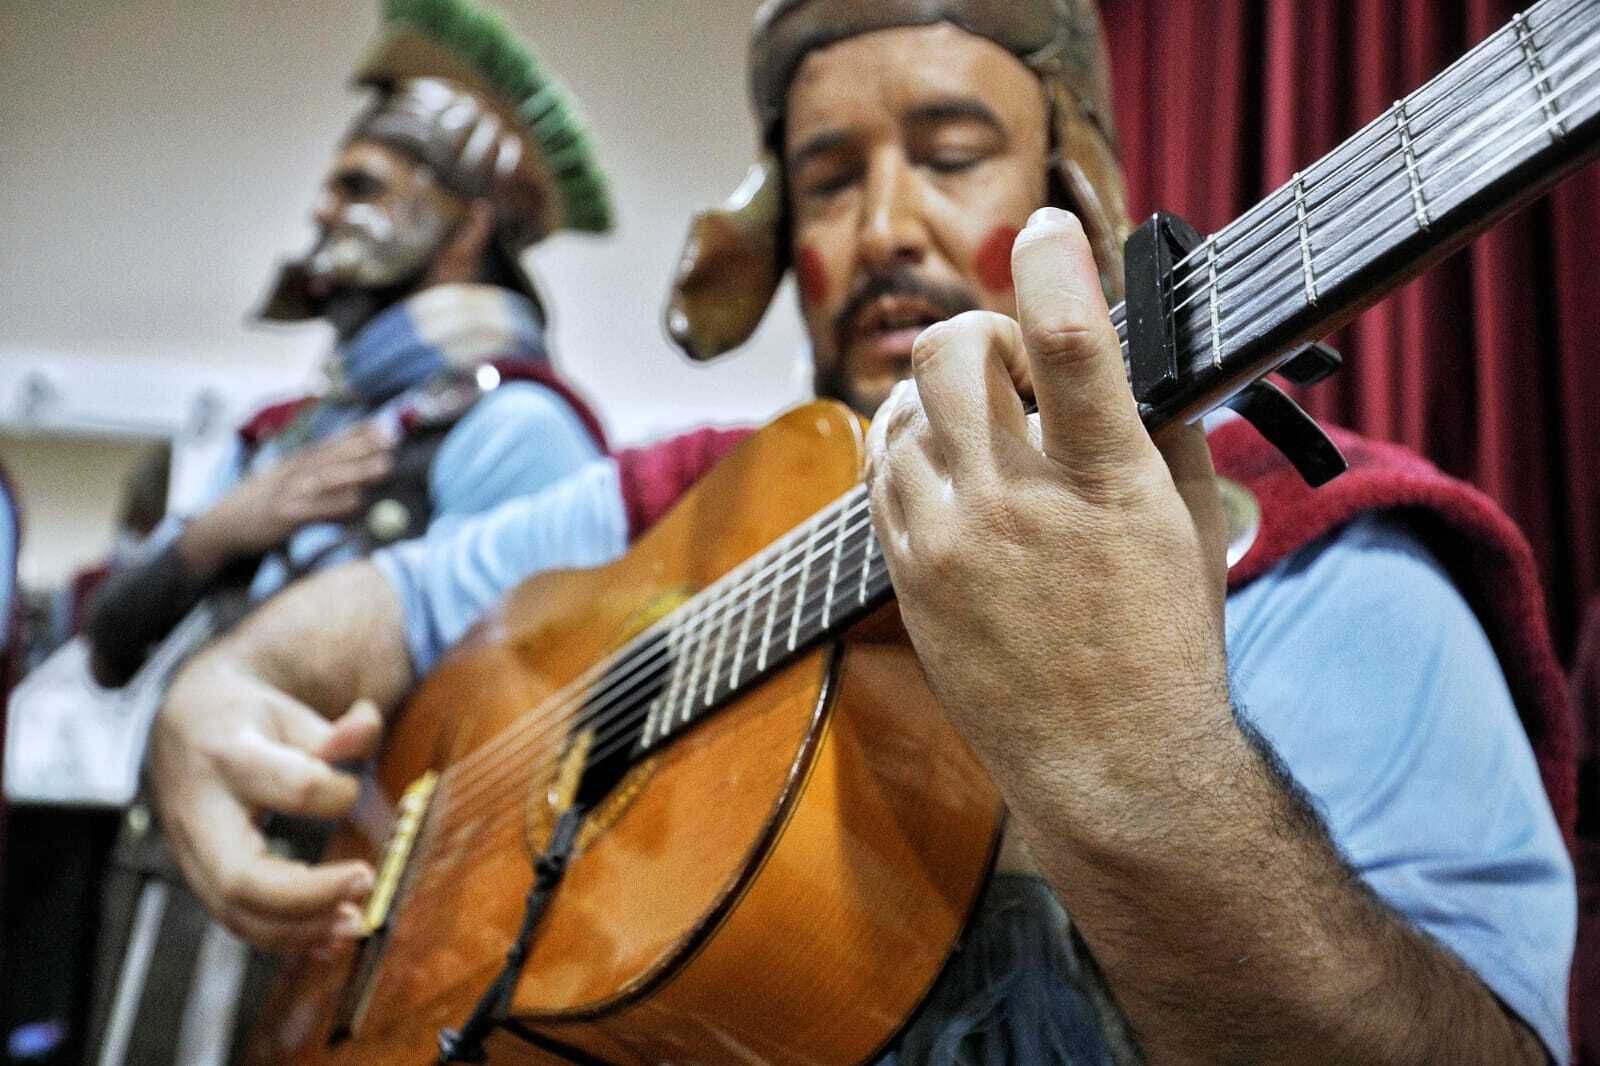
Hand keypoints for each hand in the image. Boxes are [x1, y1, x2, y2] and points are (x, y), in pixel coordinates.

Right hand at [150, 653, 382, 952]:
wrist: (180, 725)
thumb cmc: (246, 718)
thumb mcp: (289, 710)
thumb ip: (335, 730)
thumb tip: (365, 730)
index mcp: (229, 755)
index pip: (294, 786)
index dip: (339, 793)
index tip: (357, 791)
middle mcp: (202, 812)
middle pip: (242, 878)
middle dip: (309, 895)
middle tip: (364, 882)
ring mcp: (192, 853)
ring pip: (235, 913)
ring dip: (301, 930)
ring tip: (353, 923)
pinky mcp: (200, 879)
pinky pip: (236, 922)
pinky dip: (286, 939)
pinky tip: (329, 939)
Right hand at [179, 422, 394, 577]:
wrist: (220, 526)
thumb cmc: (259, 503)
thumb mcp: (282, 479)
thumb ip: (312, 471)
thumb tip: (349, 469)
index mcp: (294, 462)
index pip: (330, 443)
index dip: (357, 434)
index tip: (384, 425)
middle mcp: (292, 473)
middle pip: (333, 456)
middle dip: (364, 447)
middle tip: (391, 439)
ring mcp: (288, 494)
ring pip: (328, 479)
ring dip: (358, 471)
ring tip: (385, 465)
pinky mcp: (284, 517)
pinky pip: (315, 510)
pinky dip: (336, 505)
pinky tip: (357, 500)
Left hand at [864, 207, 1229, 808]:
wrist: (1112, 769)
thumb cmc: (1166, 649)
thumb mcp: (1195, 530)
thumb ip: (1163, 435)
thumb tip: (1131, 364)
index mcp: (1107, 484)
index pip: (1066, 338)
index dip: (1051, 258)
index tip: (1047, 228)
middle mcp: (1016, 504)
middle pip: (954, 352)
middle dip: (982, 328)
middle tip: (1012, 360)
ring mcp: (948, 542)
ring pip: (902, 408)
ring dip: (940, 392)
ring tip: (978, 418)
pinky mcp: (907, 576)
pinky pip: (879, 472)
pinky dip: (907, 447)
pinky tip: (942, 463)